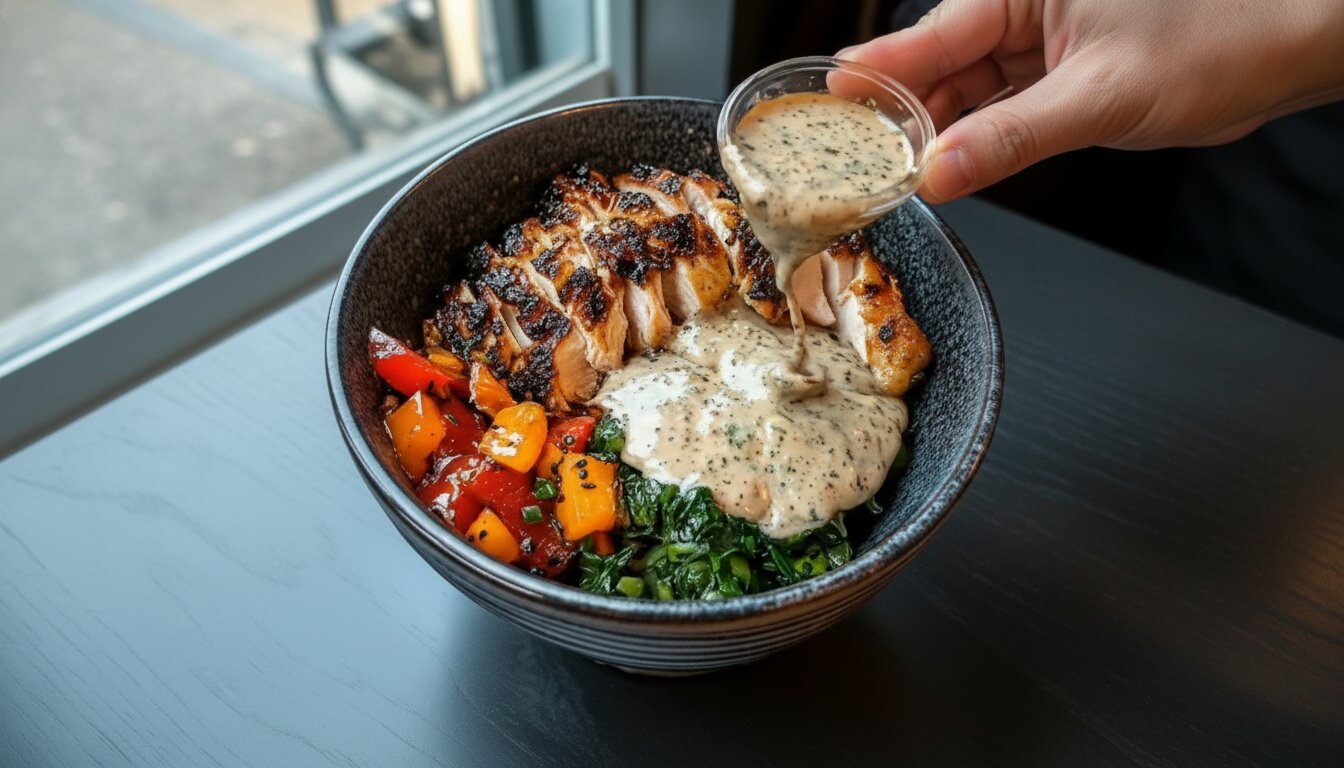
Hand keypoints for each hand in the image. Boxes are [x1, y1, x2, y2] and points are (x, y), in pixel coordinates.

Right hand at [840, 0, 1343, 201]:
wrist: (1287, 51)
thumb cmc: (1222, 38)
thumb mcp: (1099, 97)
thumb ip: (1010, 139)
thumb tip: (940, 172)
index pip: (935, 35)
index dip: (882, 72)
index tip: (833, 98)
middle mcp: (1030, 9)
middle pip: (943, 66)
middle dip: (907, 114)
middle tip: (861, 157)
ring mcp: (1045, 45)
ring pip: (970, 94)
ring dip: (942, 135)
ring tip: (902, 171)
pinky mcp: (1062, 79)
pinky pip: (1004, 112)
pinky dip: (981, 142)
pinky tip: (954, 167)